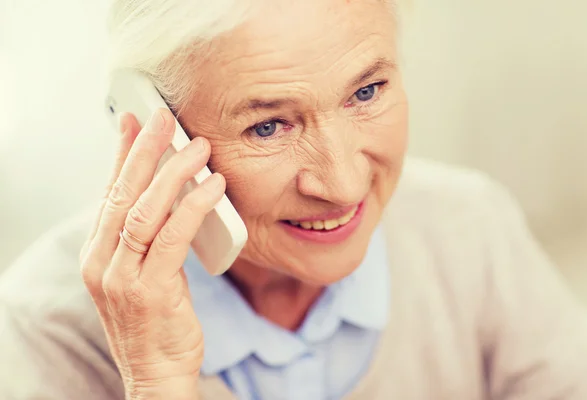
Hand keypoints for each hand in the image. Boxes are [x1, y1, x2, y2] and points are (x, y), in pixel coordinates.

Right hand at [79, 109, 224, 398]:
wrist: (155, 372)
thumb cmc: (155, 322)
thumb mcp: (142, 274)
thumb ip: (147, 239)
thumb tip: (169, 197)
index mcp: (98, 254)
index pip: (110, 193)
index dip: (122, 155)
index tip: (135, 123)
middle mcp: (102, 262)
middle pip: (123, 193)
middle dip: (145, 150)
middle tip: (164, 118)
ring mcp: (121, 277)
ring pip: (145, 210)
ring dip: (174, 172)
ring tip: (199, 147)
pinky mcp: (150, 289)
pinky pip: (172, 236)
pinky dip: (193, 206)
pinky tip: (212, 186)